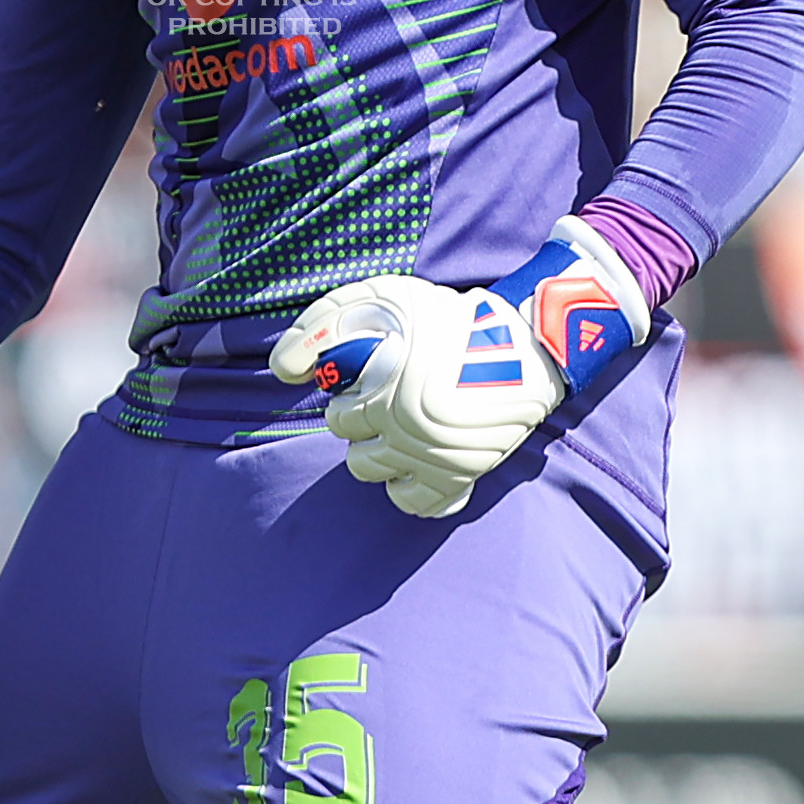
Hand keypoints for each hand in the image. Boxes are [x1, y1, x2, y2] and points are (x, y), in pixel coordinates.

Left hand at [270, 275, 564, 517]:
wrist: (522, 349)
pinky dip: (409, 485)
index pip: (339, 416)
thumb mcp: (380, 298)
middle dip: (363, 422)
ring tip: (401, 424)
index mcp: (386, 387)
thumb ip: (321, 326)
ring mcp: (434, 458)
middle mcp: (408, 429)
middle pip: (352, 448)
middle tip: (391, 397)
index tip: (374, 376)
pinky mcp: (460, 478)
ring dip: (380, 451)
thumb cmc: (444, 319)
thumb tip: (282, 370)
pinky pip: (414, 504)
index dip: (350, 393)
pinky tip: (417, 458)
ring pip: (372, 474)